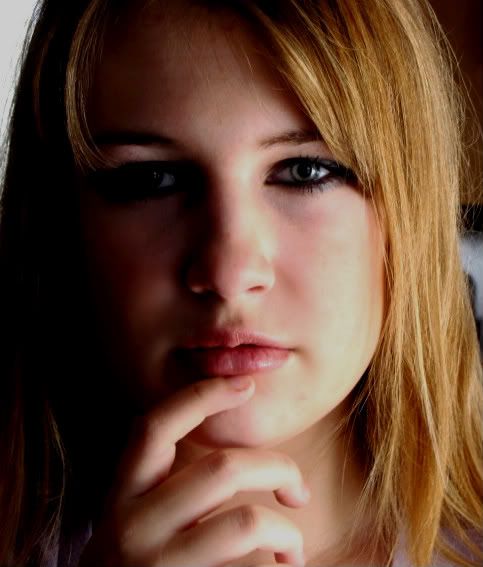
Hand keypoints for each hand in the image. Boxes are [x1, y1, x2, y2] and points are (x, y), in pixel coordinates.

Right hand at [78, 377, 308, 566]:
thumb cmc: (131, 564)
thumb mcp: (132, 516)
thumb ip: (162, 481)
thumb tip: (220, 442)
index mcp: (123, 493)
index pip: (157, 427)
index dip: (203, 396)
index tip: (247, 385)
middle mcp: (133, 524)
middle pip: (222, 469)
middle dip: (277, 468)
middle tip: (297, 490)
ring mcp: (156, 563)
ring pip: (244, 523)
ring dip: (287, 530)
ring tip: (294, 548)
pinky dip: (279, 560)